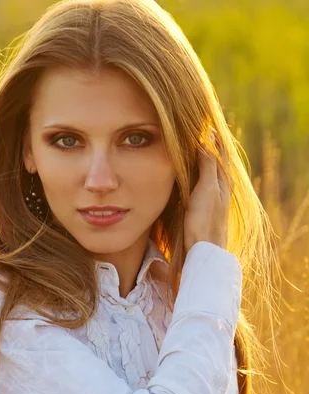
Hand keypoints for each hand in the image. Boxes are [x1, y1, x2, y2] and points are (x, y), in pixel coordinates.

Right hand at [183, 129, 231, 252]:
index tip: (206, 125)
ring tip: (193, 149)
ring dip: (201, 160)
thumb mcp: (207, 188)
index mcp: (224, 181)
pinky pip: (200, 184)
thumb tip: (206, 140)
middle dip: (209, 148)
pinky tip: (188, 176)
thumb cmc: (205, 220)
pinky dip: (195, 174)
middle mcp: (220, 188)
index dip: (214, 139)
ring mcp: (212, 199)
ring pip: (208, 173)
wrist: (203, 249)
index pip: (220, 153)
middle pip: (216, 162)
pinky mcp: (203, 208)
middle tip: (200, 133)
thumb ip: (208, 165)